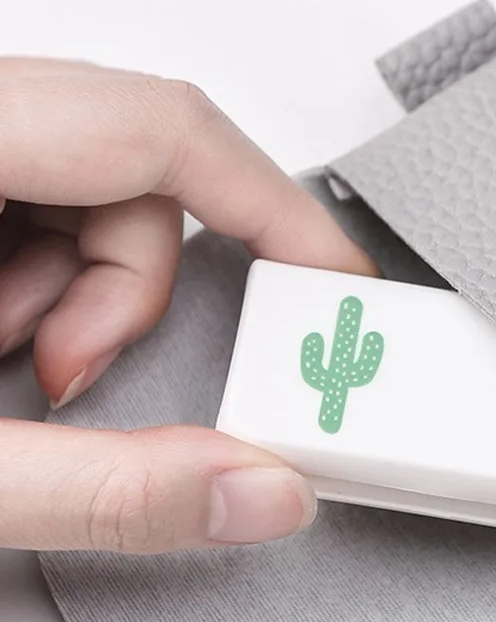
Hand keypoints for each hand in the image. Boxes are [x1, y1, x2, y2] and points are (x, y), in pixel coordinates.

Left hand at [0, 56, 375, 553]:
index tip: (335, 284)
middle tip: (86, 375)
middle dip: (135, 293)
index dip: (274, 209)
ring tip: (22, 371)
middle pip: (138, 168)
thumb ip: (108, 491)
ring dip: (86, 297)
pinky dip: (50, 284)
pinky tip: (0, 342)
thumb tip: (260, 492)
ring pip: (95, 191)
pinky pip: (47, 200)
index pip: (169, 129)